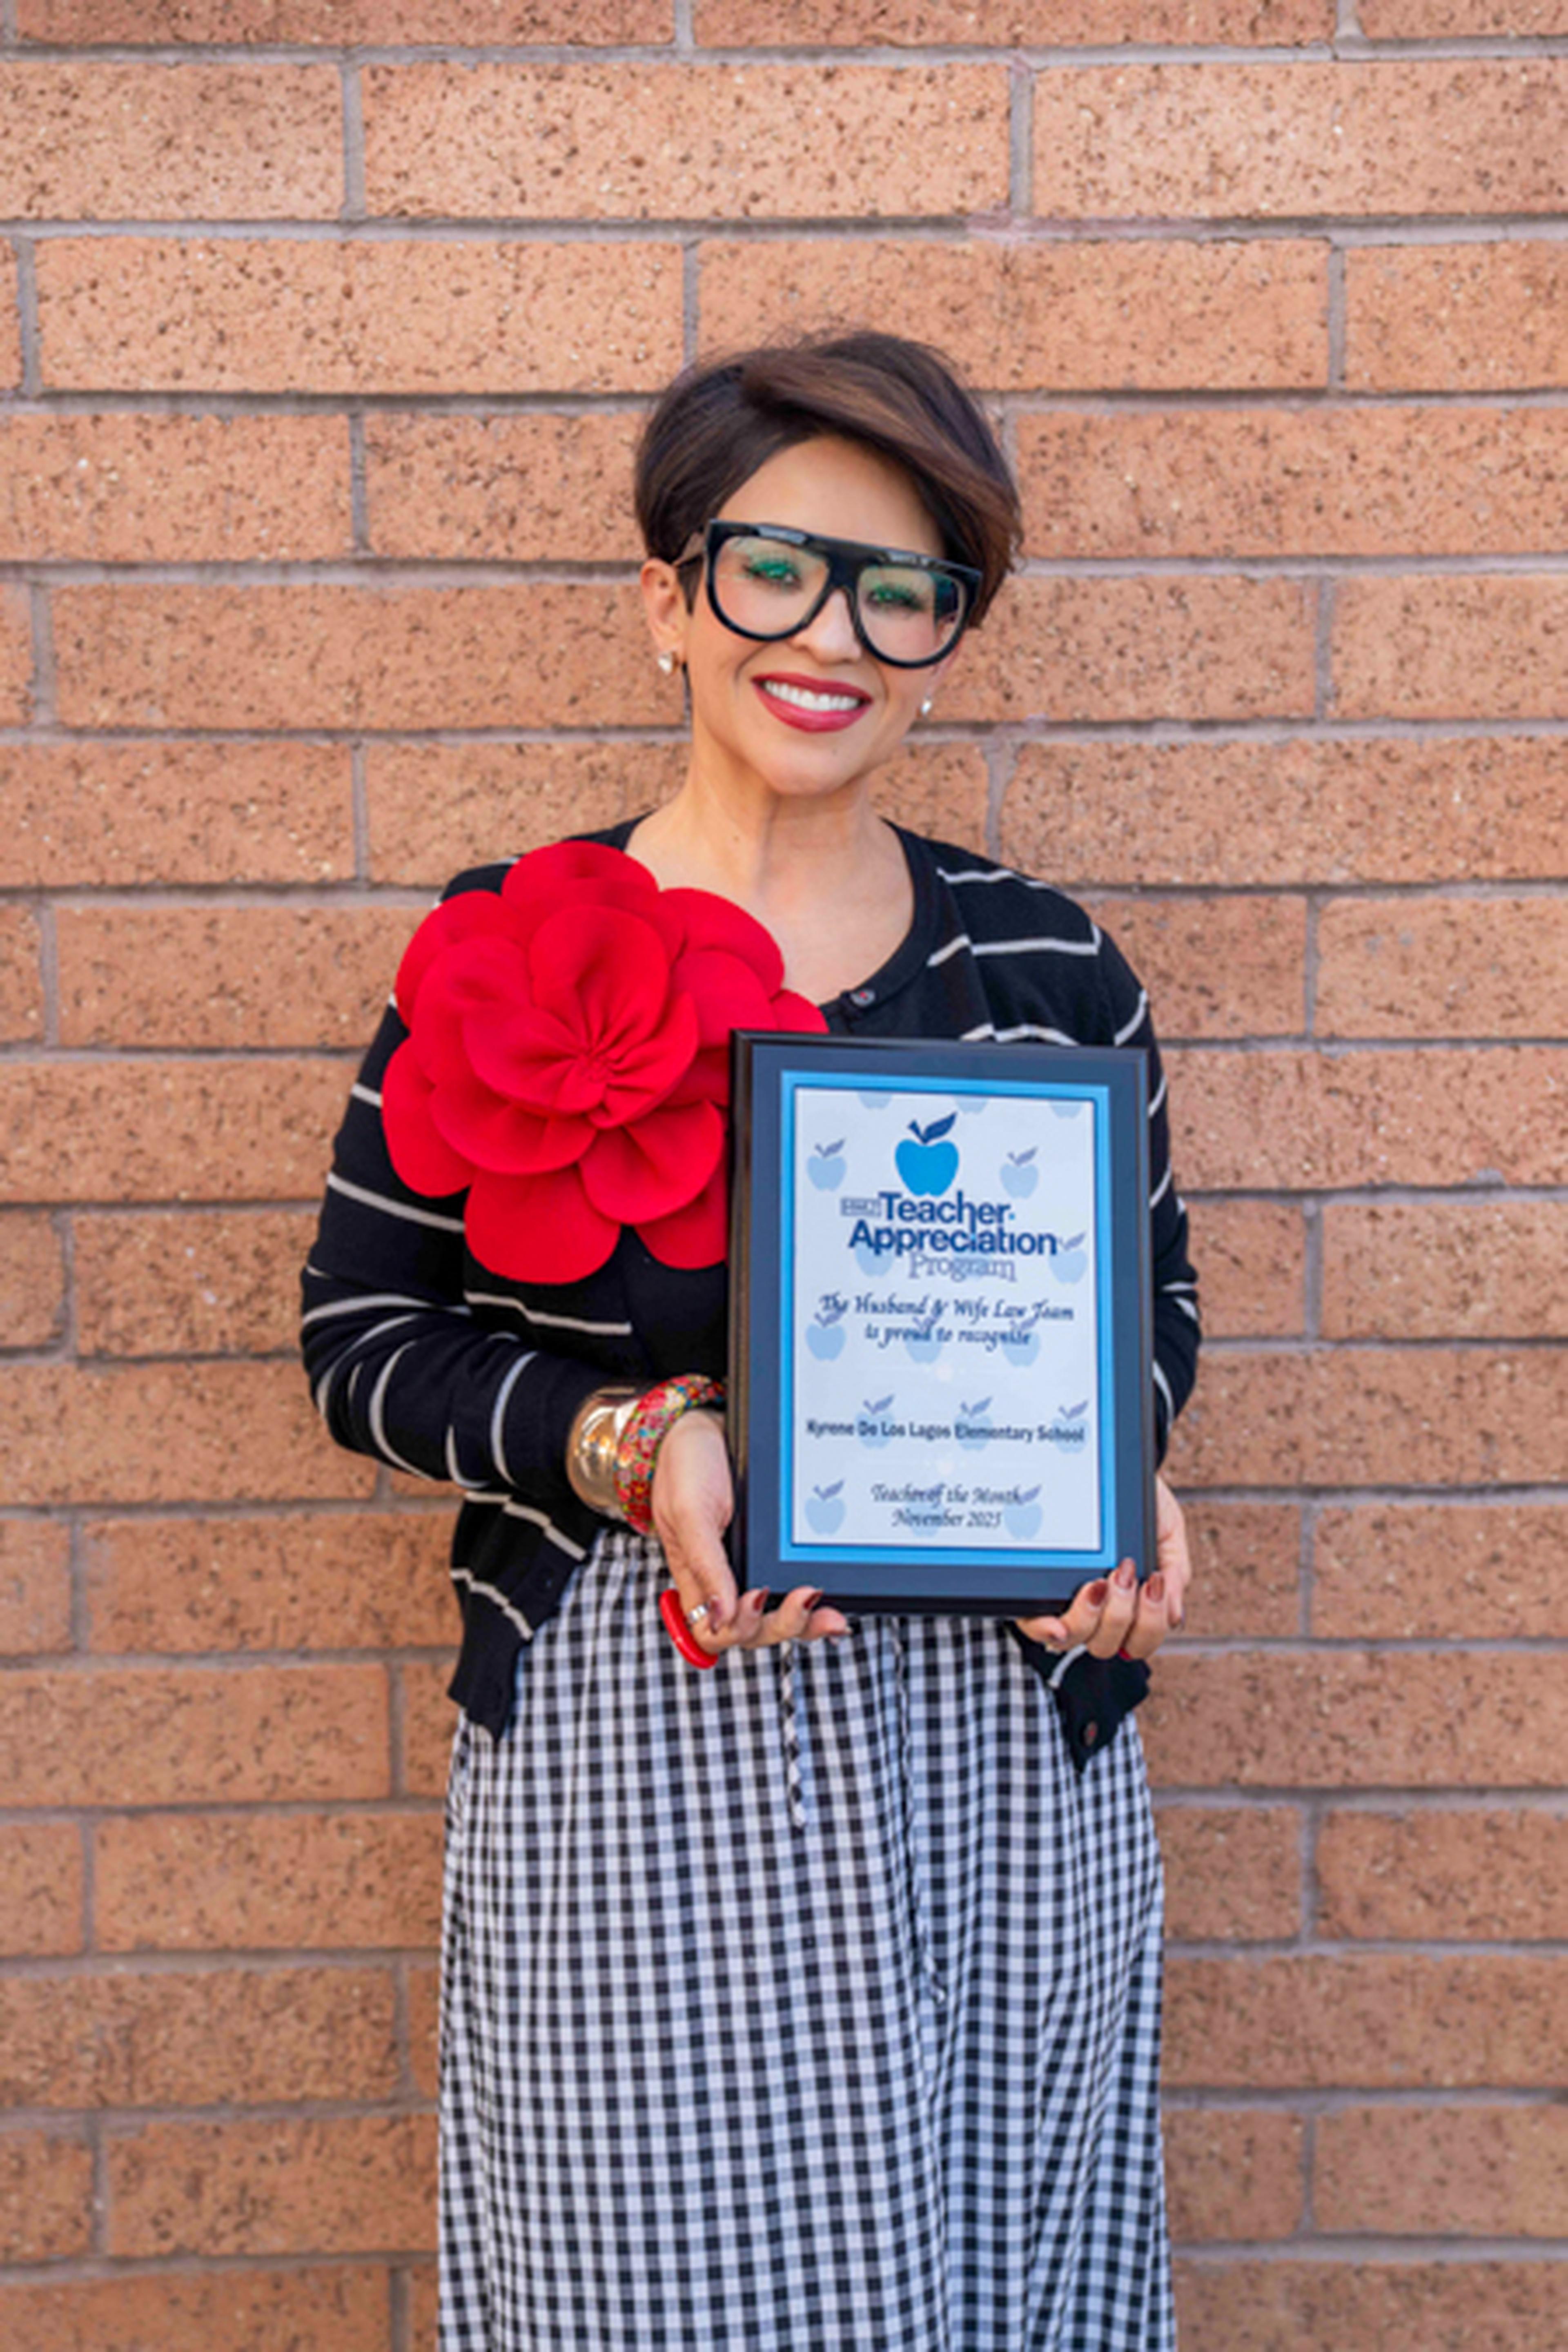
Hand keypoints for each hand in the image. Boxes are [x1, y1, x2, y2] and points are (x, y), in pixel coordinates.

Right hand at [651, 1410, 849, 1654]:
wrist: (706, 1427)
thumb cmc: (686, 1466)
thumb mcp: (689, 1512)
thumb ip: (704, 1565)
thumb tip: (721, 1616)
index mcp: (695, 1579)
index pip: (713, 1632)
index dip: (737, 1629)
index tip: (756, 1597)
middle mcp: (724, 1581)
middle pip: (754, 1631)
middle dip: (783, 1625)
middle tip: (806, 1599)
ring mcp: (749, 1568)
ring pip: (778, 1617)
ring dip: (805, 1623)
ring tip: (832, 1616)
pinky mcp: (771, 1552)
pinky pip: (791, 1585)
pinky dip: (814, 1600)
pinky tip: (833, 1596)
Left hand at [1014, 1473, 1190, 1663]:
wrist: (1112, 1462)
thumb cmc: (1142, 1501)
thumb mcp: (1167, 1530)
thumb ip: (1175, 1571)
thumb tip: (1174, 1615)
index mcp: (1131, 1600)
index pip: (1137, 1641)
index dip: (1144, 1634)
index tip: (1151, 1588)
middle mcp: (1097, 1606)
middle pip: (1105, 1646)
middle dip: (1120, 1618)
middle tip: (1124, 1574)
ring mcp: (1065, 1598)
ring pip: (1073, 1639)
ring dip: (1091, 1619)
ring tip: (1101, 1581)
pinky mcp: (1036, 1585)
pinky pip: (1032, 1621)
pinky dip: (1045, 1626)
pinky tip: (1055, 1619)